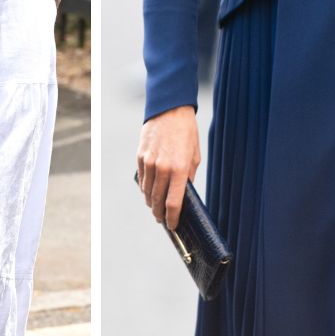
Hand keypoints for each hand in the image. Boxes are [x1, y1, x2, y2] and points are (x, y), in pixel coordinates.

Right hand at [137, 105, 200, 229]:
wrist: (170, 110)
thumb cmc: (186, 133)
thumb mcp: (194, 155)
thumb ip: (188, 177)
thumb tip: (183, 195)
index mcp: (180, 169)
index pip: (174, 203)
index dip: (172, 219)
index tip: (172, 226)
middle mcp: (163, 168)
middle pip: (158, 201)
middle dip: (160, 214)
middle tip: (162, 220)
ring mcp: (149, 162)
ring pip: (147, 192)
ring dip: (151, 202)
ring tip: (155, 207)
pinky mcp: (140, 156)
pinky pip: (142, 179)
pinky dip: (145, 188)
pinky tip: (149, 191)